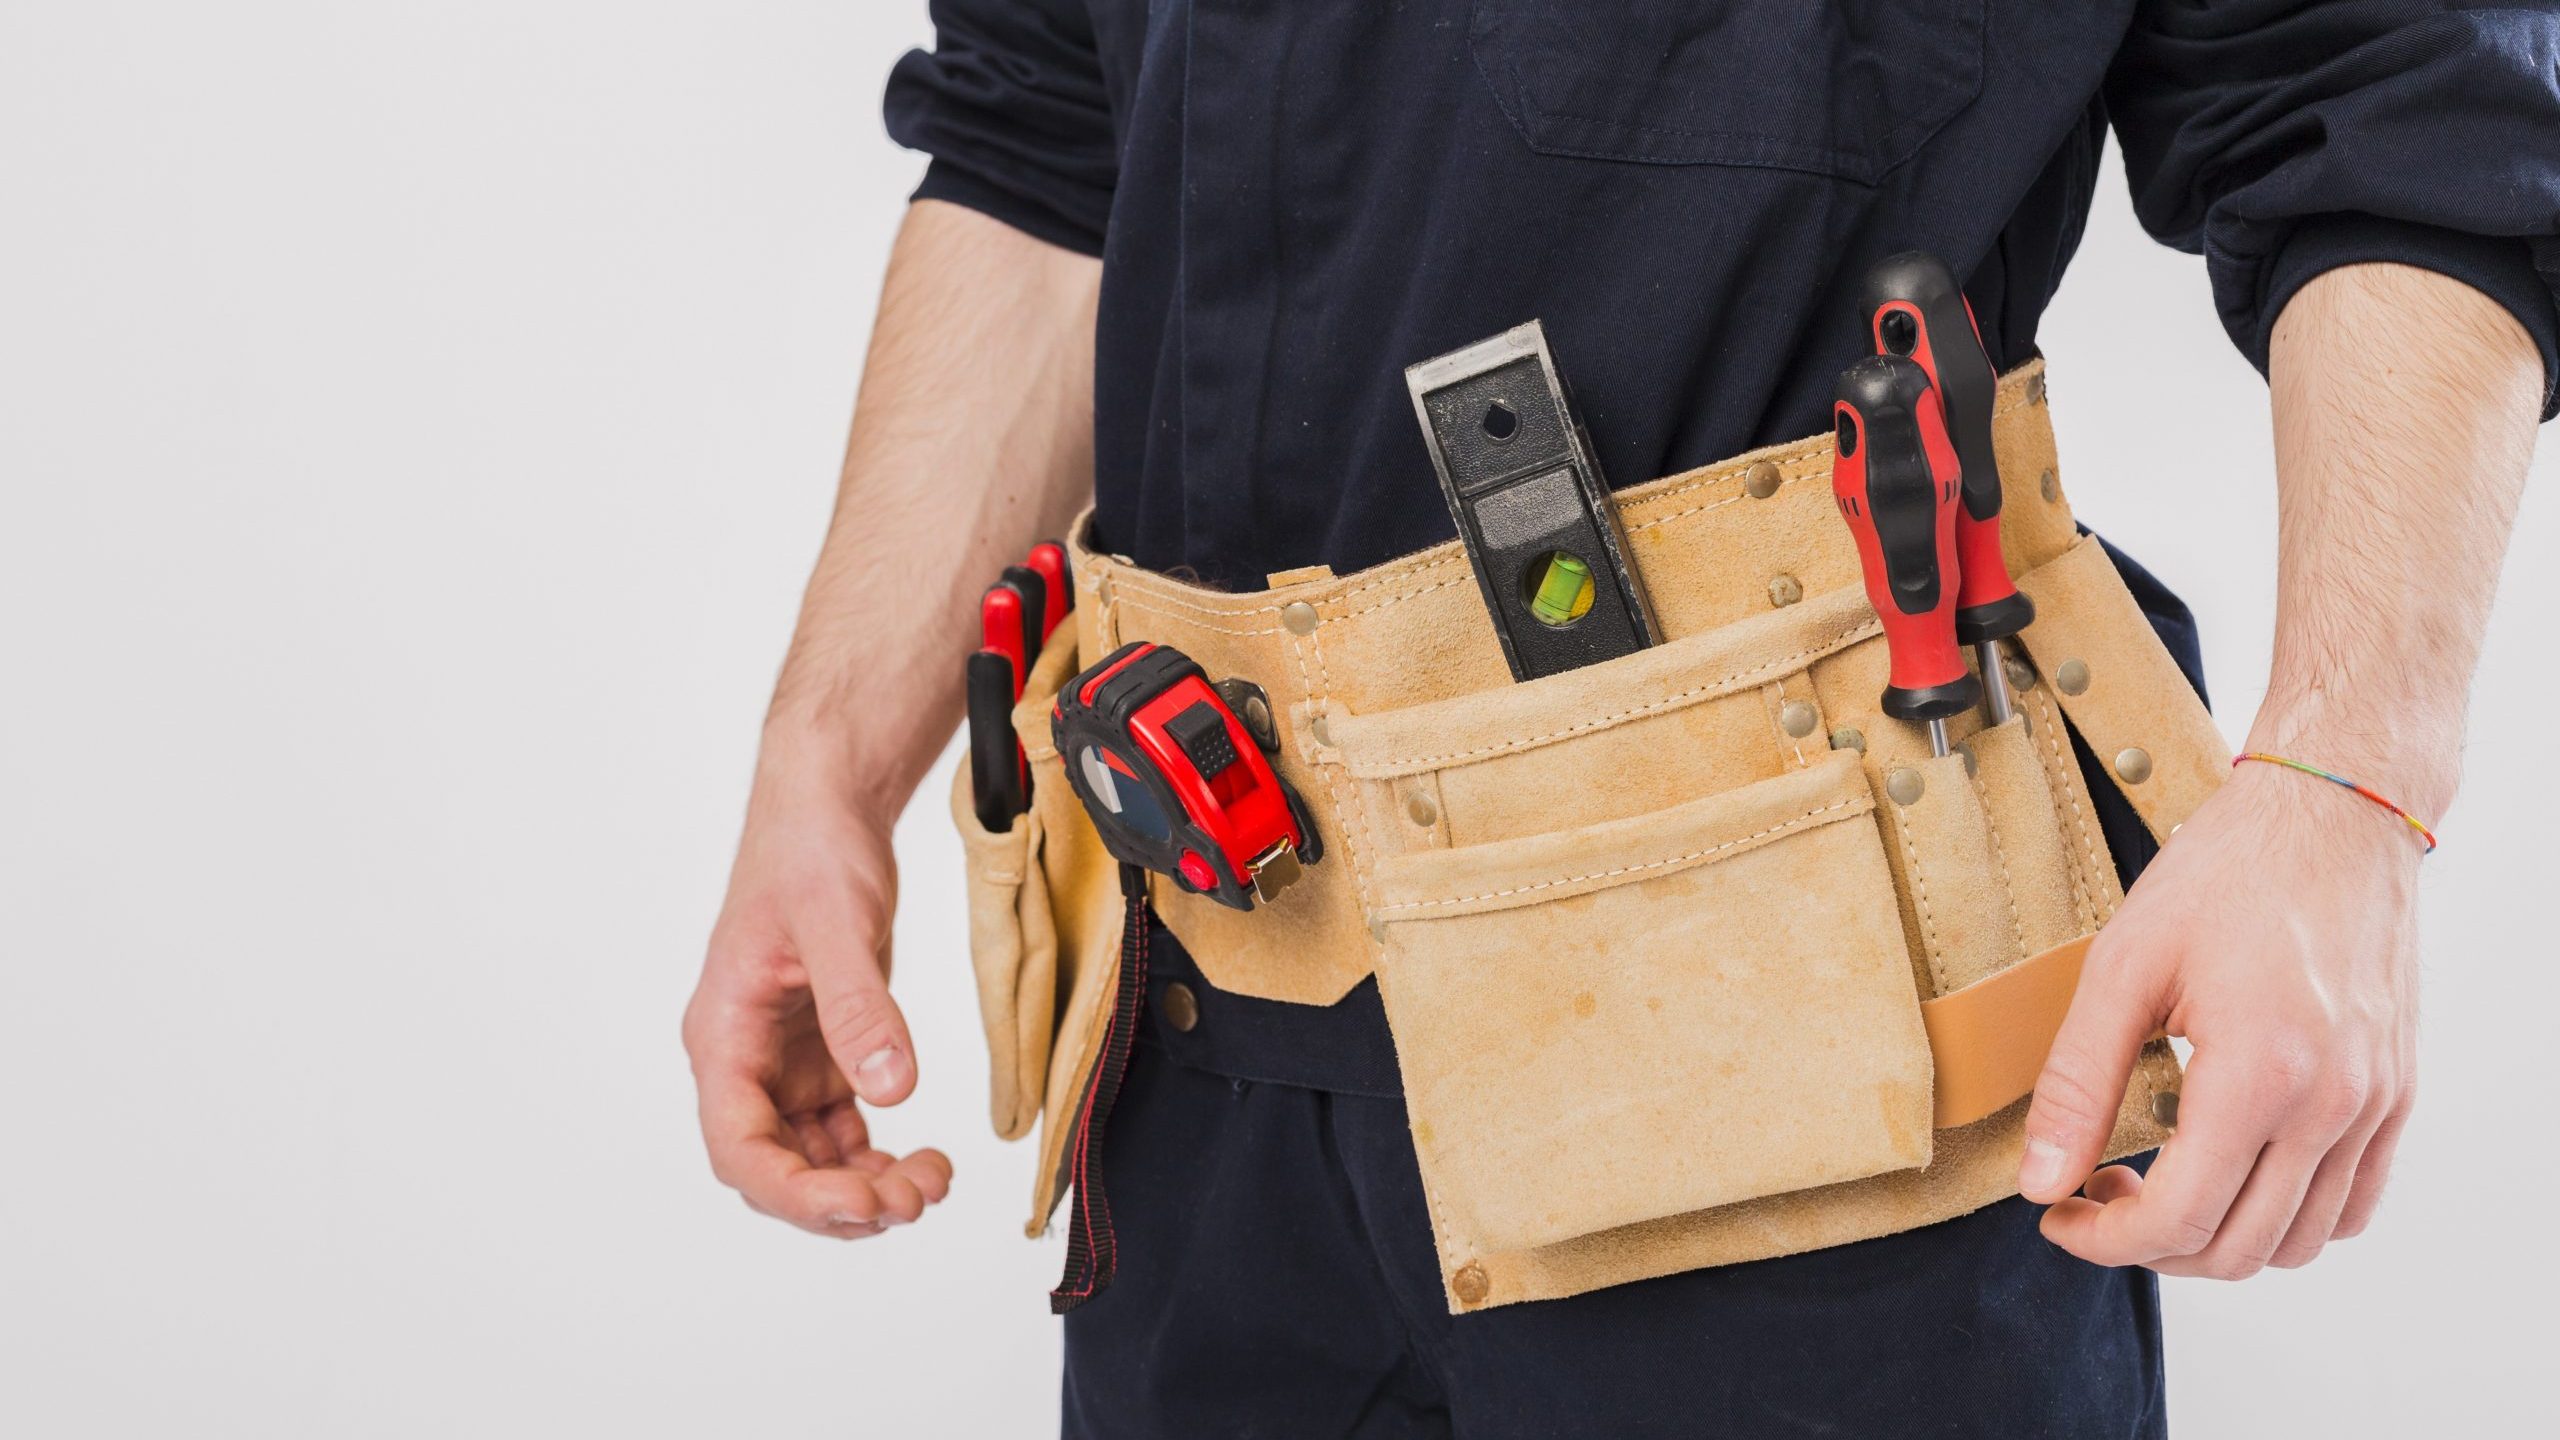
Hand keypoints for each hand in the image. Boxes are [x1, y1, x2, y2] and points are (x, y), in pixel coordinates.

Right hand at [683, 771, 951, 1237]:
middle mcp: (746, 1061)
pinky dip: (879, 1155)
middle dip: (841, 1201)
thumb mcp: (838, 925)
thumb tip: (891, 1091)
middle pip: (777, 1169)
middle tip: (915, 1199)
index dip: (796, 1193)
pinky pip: (844, 1130)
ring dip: (867, 1186)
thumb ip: (860, 1010)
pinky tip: (923, 1158)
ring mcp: (784, 1062)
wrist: (829, 809)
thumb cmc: (811, 852)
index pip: (740, 1147)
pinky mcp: (824, 1052)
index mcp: (724, 1036)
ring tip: (932, 1181)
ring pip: (814, 1160)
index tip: (861, 1205)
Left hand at [2018, 761, 2420, 1277]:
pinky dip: (2287, 1218)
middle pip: (2237, 1247)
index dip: (2103, 1239)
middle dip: (2149, 1246)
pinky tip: (2230, 1172)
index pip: (2179, 1218)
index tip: (2057, 1213)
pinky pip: (2352, 1204)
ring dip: (2216, 1239)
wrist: (2331, 816)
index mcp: (2261, 1073)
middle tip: (2094, 1195)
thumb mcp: (2122, 967)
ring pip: (2298, 1240)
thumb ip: (2076, 1084)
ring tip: (2156, 1184)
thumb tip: (2039, 1179)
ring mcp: (2374, 1104)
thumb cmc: (2228, 874)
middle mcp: (2332, 1104)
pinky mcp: (2395, 1094)